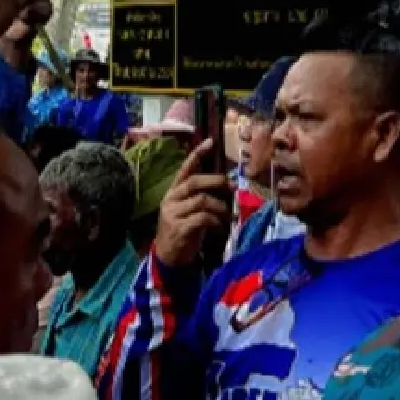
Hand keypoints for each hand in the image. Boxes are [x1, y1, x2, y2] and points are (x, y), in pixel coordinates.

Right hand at [151, 140, 232, 267]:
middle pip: (194, 182)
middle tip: (231, 185)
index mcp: (173, 192)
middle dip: (216, 181)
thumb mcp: (189, 210)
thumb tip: (227, 183)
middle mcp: (170, 200)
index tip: (211, 142)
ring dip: (220, 206)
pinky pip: (202, 218)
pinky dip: (215, 221)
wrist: (168, 258)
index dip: (197, 154)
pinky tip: (219, 226)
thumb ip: (200, 196)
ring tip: (228, 214)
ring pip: (202, 200)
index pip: (185, 169)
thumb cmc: (183, 230)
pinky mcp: (179, 229)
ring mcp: (173, 214)